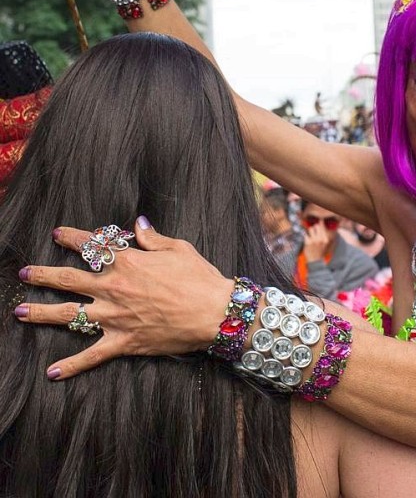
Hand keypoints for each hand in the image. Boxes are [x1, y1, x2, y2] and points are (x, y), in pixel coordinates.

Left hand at [14, 218, 231, 379]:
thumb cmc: (200, 278)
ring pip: (68, 314)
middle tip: (25, 273)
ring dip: (41, 312)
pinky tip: (52, 372)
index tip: (58, 233)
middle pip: (68, 278)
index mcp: (127, 262)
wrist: (215, 312)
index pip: (92, 245)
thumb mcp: (179, 248)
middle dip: (43, 274)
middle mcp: (114, 287)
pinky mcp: (123, 342)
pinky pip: (92, 355)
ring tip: (19, 311)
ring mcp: (115, 316)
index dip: (73, 237)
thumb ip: (153, 238)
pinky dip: (72, 365)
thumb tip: (137, 224)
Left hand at [303, 223, 328, 262]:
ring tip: (310, 236)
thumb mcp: (324, 243)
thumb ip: (323, 235)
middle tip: (313, 232)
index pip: (322, 226)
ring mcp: (314, 240)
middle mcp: (320, 238)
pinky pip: (305, 234)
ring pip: (310, 228)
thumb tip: (320, 224)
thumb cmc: (319, 252)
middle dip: (314, 228)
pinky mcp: (308, 242)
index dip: (320, 223)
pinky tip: (307, 240)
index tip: (318, 222)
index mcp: (325, 239)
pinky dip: (305, 236)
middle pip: (316, 226)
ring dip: (309, 231)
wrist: (315, 261)